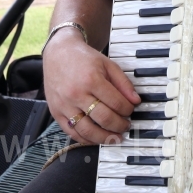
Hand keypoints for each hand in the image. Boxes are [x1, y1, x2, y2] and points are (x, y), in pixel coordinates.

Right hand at [42, 29, 140, 144]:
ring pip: (87, 130)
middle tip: (126, 126)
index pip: (116, 103)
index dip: (128, 110)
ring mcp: (65, 105)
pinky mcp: (56, 112)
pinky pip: (71, 132)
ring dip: (104, 137)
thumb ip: (123, 83)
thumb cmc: (84, 58)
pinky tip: (96, 139)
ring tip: (114, 138)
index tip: (130, 111)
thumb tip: (136, 101)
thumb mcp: (108, 64)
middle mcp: (76, 94)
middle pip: (103, 118)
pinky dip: (85, 139)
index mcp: (91, 80)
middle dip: (119, 125)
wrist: (58, 53)